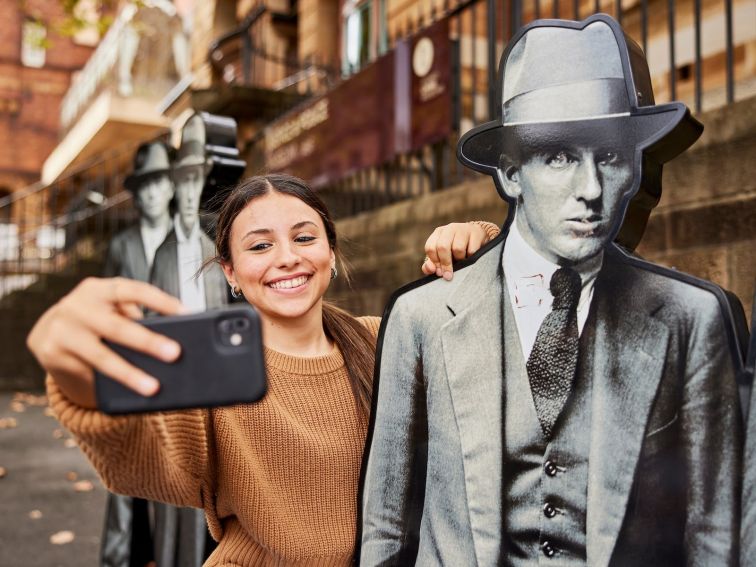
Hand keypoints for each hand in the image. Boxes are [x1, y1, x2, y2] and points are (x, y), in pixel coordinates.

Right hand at [27, 277, 185, 408]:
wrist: (47, 332)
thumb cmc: (93, 318)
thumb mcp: (109, 308)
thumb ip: (131, 316)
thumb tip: (170, 339)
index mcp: (97, 289)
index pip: (132, 290)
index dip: (160, 301)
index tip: (185, 313)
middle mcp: (77, 306)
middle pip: (117, 327)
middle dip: (147, 341)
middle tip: (174, 353)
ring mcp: (62, 330)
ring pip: (101, 356)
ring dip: (129, 373)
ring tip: (153, 387)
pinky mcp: (52, 354)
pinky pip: (87, 373)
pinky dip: (111, 383)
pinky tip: (130, 392)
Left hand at [422, 222, 488, 280]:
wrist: (479, 238)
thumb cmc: (457, 250)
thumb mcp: (443, 255)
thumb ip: (432, 264)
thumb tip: (430, 269)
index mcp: (439, 232)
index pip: (430, 247)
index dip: (435, 262)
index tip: (439, 273)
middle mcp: (450, 228)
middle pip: (442, 247)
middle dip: (445, 264)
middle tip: (449, 276)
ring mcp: (463, 229)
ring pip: (457, 249)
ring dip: (460, 260)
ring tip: (462, 261)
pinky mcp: (476, 233)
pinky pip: (471, 251)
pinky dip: (470, 258)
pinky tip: (470, 257)